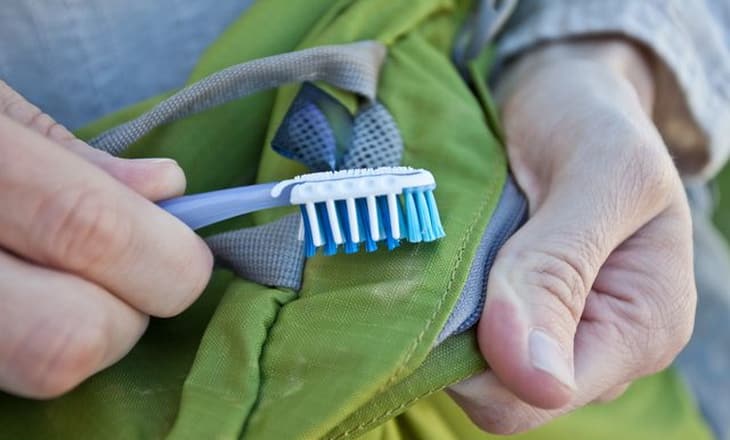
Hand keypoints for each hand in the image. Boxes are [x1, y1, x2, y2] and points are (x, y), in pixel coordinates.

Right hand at [0, 82, 212, 397]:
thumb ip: (74, 159)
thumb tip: (168, 191)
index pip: (89, 231)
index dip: (165, 253)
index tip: (185, 250)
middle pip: (68, 341)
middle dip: (126, 315)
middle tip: (125, 274)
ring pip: (41, 373)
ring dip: (84, 335)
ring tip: (70, 288)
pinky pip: (7, 376)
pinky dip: (34, 348)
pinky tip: (30, 302)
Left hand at [449, 40, 695, 432]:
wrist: (569, 98)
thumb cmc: (594, 121)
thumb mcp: (597, 174)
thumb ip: (561, 268)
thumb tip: (534, 378)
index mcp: (642, 326)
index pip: (541, 396)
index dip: (483, 361)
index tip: (454, 287)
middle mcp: (598, 346)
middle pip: (502, 390)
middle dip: (461, 339)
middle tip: (450, 259)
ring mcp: (555, 332)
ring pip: (476, 365)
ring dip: (447, 318)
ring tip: (452, 252)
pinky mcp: (519, 313)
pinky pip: (466, 334)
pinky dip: (445, 304)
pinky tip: (448, 260)